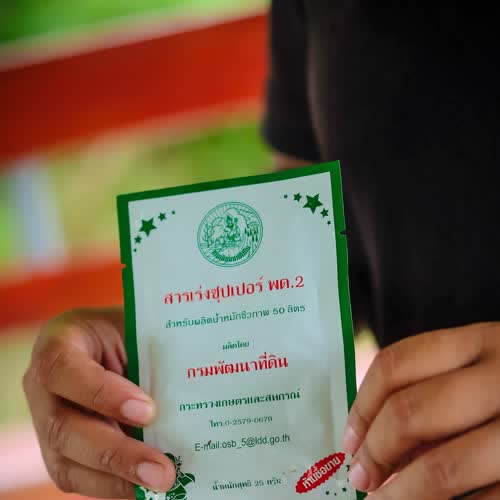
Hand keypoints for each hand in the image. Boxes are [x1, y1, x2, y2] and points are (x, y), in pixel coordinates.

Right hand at [23, 308, 175, 497]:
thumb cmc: (128, 331)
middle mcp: (43, 386)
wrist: (111, 343)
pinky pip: (78, 477)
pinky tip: (146, 489)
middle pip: (63, 427)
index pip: (64, 369)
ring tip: (161, 483)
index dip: (102, 394)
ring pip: (67, 461)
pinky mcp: (58, 451)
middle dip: (115, 453)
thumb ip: (152, 355)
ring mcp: (46, 421)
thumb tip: (192, 390)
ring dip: (118, 478)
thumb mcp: (137, 329)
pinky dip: (115, 486)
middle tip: (162, 469)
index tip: (148, 411)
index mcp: (59, 342)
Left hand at [343, 322, 499, 498]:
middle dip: (376, 451)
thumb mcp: (487, 368)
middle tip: (361, 477)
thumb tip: (374, 435)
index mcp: (481, 341)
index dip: (362, 405)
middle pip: (412, 413)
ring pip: (442, 467)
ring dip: (401, 493)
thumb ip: (438, 388)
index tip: (349, 439)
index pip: (396, 364)